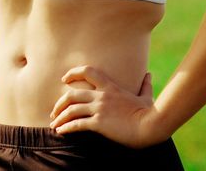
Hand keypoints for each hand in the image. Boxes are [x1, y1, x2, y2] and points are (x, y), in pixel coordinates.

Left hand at [49, 65, 165, 148]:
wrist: (151, 126)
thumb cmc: (149, 113)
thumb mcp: (146, 97)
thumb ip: (144, 85)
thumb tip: (149, 75)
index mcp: (110, 87)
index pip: (88, 72)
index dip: (73, 73)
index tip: (64, 80)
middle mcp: (102, 96)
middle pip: (72, 94)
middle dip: (59, 103)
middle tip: (54, 112)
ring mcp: (100, 109)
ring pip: (71, 110)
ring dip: (60, 118)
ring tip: (54, 125)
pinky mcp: (99, 123)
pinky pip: (77, 124)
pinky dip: (66, 128)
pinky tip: (61, 132)